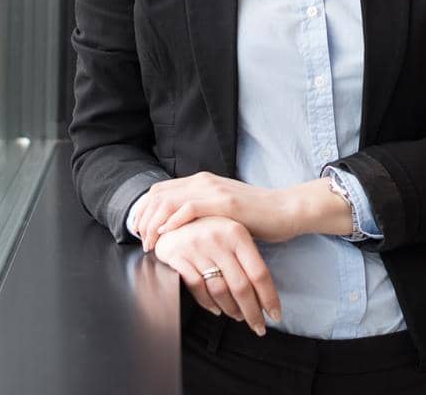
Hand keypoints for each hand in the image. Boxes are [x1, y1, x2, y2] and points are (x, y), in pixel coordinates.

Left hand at [134, 172, 308, 250]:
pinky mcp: (224, 202)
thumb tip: (178, 230)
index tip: (140, 232)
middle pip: (158, 195)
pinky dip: (173, 220)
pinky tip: (167, 234)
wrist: (285, 210)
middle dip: (144, 219)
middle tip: (141, 242)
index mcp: (201, 182)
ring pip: (169, 200)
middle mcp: (203, 181)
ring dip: (154, 223)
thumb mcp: (221, 211)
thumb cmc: (256, 216)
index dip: (144, 211)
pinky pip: (190, 208)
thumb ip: (202, 213)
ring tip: (151, 244)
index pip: (160, 191)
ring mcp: (214, 190)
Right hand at [152, 216, 281, 334]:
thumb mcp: (231, 231)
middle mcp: (219, 240)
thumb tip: (264, 291)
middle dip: (252, 312)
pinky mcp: (178, 256)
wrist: (173, 211)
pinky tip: (217, 310)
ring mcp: (198, 248)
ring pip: (220, 291)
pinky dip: (208, 304)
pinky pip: (197, 288)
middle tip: (259, 327)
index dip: (269, 297)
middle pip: (241, 287)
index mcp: (237, 233)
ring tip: (238, 316)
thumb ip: (246, 256)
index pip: (259, 273)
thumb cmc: (209, 225)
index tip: (275, 315)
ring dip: (231, 309)